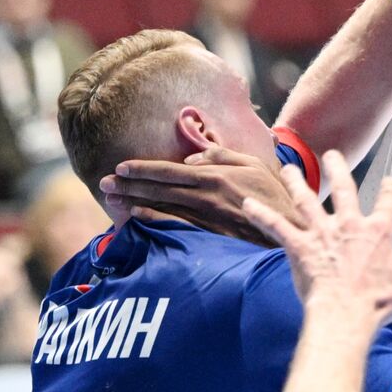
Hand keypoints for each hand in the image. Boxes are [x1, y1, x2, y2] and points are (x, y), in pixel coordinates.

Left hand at [101, 147, 299, 243]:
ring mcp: (203, 217)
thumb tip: (192, 157)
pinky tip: (136, 216)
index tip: (121, 166)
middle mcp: (203, 195)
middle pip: (158, 188)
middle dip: (128, 184)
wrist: (288, 227)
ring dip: (133, 201)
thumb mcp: (252, 164)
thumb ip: (221, 156)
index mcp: (213, 175)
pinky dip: (153, 219)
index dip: (143, 169)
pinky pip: (173, 225)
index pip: (169, 170)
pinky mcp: (206, 234)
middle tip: (103, 183)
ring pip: (160, 206)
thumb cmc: (271, 194)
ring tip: (111, 199)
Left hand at [243, 151, 391, 320]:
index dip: (388, 188)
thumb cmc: (379, 305)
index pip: (386, 201)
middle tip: (331, 153)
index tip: (388, 179)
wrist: (345, 317)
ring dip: (296, 181)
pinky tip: (247, 204)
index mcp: (378, 231)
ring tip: (287, 166)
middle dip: (337, 167)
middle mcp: (349, 224)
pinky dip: (262, 214)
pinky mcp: (300, 247)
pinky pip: (278, 226)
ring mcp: (322, 233)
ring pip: (306, 200)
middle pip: (343, 188)